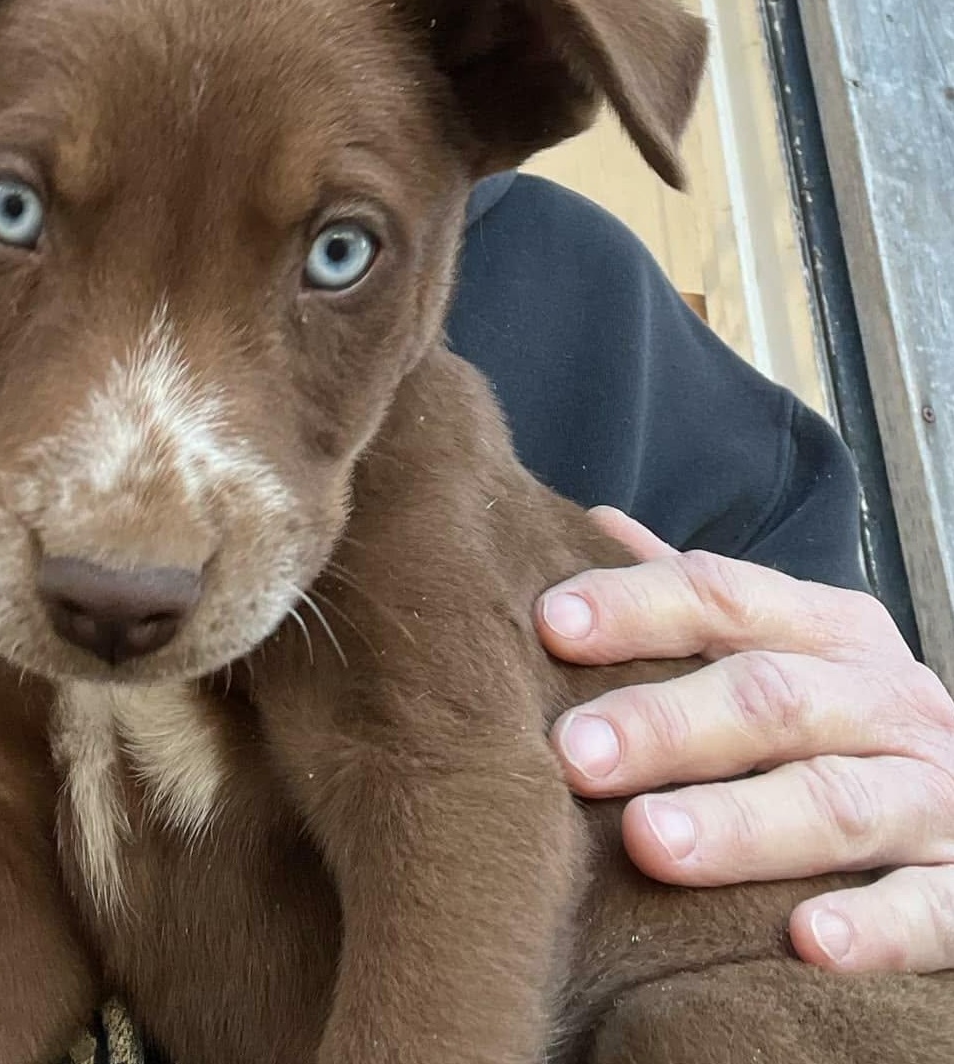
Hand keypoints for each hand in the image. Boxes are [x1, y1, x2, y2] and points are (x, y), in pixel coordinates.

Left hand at [537, 506, 953, 973]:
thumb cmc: (831, 717)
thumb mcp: (777, 643)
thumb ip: (692, 598)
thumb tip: (593, 525)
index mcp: (824, 629)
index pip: (721, 595)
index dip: (635, 606)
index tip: (551, 625)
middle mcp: (880, 700)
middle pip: (769, 697)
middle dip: (667, 724)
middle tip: (575, 753)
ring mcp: (932, 793)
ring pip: (836, 802)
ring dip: (741, 825)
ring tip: (650, 843)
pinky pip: (933, 910)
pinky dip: (875, 926)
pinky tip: (807, 942)